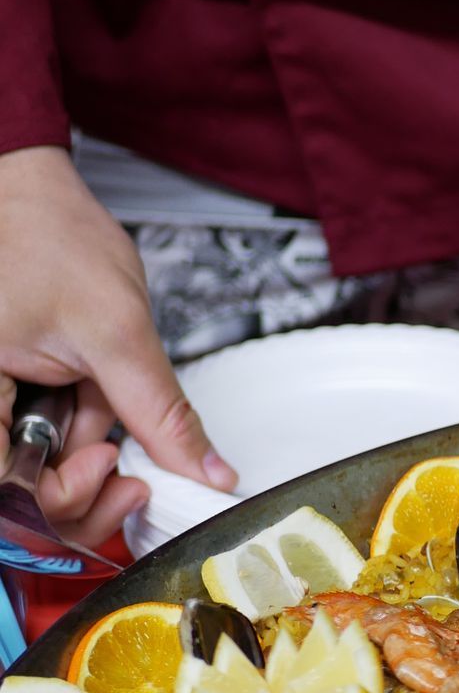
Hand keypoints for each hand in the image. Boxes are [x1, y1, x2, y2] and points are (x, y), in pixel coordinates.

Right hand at [0, 146, 236, 543]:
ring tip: (120, 435)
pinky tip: (102, 419)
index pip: (9, 493)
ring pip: (40, 477)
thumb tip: (205, 471)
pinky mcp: (14, 403)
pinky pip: (48, 445)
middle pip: (24, 497)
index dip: (59, 499)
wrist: (31, 193)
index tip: (109, 467)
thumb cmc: (47, 236)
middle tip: (130, 474)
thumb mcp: (116, 328)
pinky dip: (83, 441)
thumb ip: (158, 409)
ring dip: (90, 466)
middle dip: (83, 494)